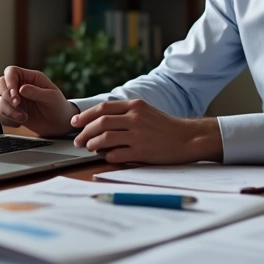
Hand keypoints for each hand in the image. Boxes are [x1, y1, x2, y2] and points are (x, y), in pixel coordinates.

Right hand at [0, 66, 77, 136]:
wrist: (59, 124)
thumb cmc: (58, 106)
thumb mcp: (52, 97)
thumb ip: (37, 92)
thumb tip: (21, 89)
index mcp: (31, 78)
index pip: (12, 72)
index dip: (9, 81)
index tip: (15, 95)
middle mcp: (21, 86)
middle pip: (1, 83)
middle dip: (6, 95)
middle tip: (17, 104)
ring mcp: (16, 99)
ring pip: (1, 100)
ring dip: (9, 110)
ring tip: (23, 117)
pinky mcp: (13, 112)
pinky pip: (2, 113)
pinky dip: (8, 119)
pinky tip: (20, 122)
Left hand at [71, 99, 222, 163]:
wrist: (188, 138)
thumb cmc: (165, 127)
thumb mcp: (146, 111)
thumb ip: (125, 113)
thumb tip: (100, 122)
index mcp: (135, 106)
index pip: (103, 108)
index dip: (85, 115)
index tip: (75, 123)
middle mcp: (135, 118)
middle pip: (100, 123)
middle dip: (84, 132)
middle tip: (77, 141)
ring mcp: (138, 135)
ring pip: (104, 139)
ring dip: (92, 144)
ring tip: (89, 148)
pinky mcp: (142, 152)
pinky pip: (115, 154)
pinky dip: (106, 156)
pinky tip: (106, 157)